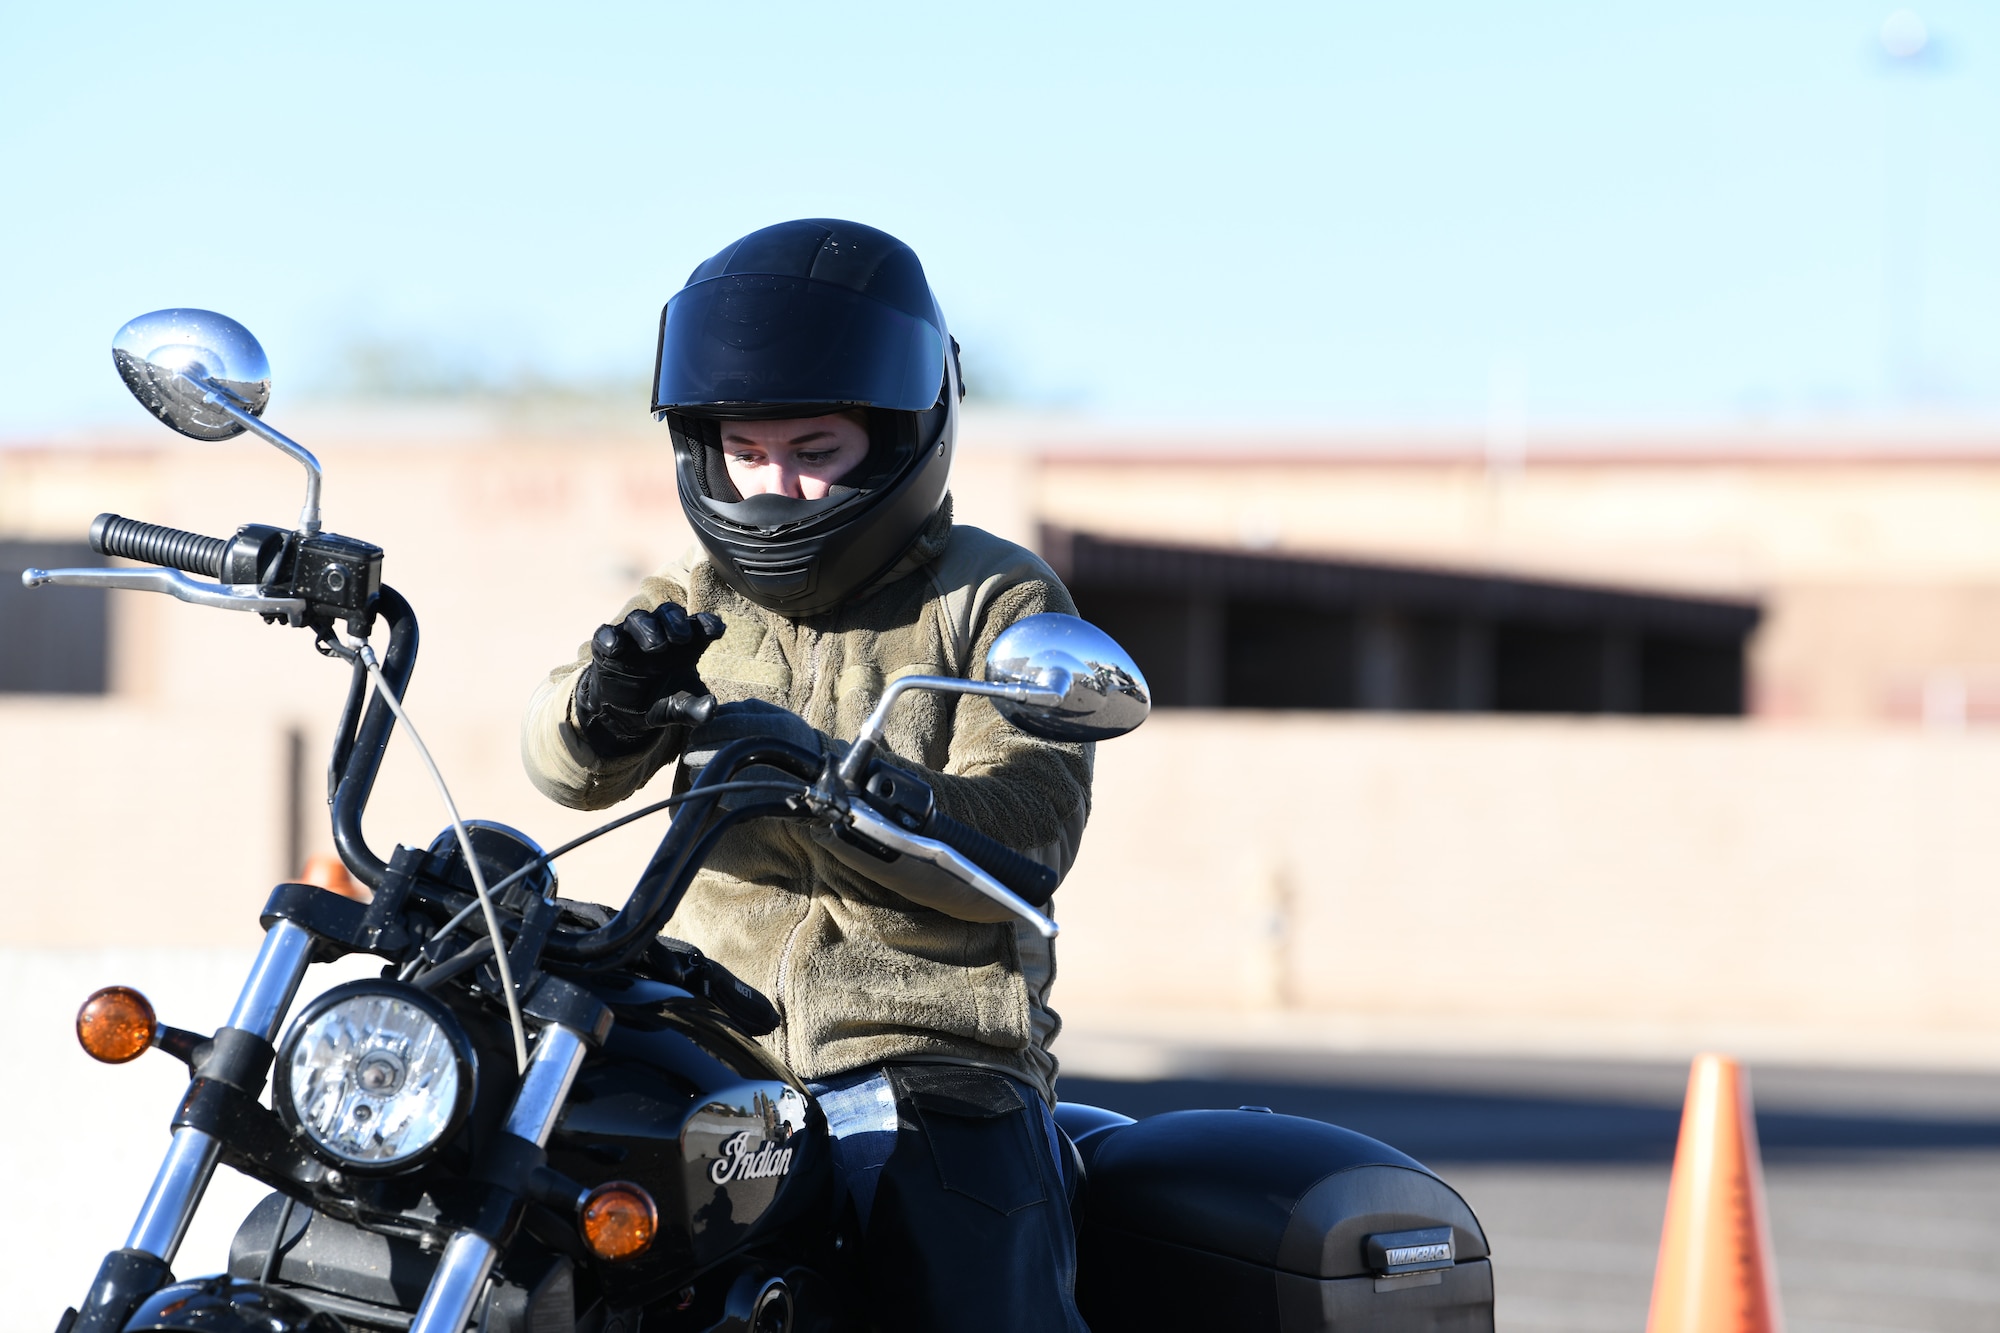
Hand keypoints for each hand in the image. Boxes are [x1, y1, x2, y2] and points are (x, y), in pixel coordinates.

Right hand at [573, 604, 723, 755]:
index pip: (699, 623)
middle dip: (676, 622)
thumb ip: (696, 709)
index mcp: (686, 643)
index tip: (715, 631)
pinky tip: (615, 648)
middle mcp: (660, 633)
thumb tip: (711, 708)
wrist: (625, 715)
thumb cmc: (661, 700)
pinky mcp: (607, 647)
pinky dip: (609, 638)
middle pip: (668, 612)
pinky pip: (606, 634)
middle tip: (681, 638)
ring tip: (656, 646)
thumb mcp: (680, 708)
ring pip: (639, 618)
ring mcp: (632, 637)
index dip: (708, 623)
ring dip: (647, 628)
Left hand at [681, 699, 827, 783]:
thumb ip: (742, 710)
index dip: (705, 727)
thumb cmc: (790, 738)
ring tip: (701, 758)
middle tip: (694, 744)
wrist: (815, 774)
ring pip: (710, 769)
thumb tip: (710, 710)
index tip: (697, 730)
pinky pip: (717, 788)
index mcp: (772, 727)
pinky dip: (708, 779)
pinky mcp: (748, 798)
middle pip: (712, 748)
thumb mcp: (774, 714)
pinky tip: (712, 773)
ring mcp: (756, 777)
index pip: (724, 724)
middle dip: (697, 746)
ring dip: (699, 763)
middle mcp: (764, 751)